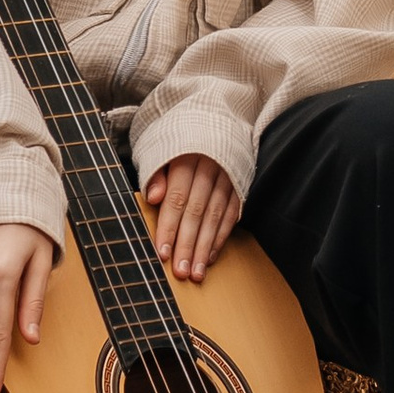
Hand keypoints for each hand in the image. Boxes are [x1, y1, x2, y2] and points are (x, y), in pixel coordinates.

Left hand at [144, 154, 239, 283]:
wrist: (214, 119)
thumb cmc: (180, 141)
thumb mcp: (159, 148)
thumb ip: (155, 174)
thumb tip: (152, 198)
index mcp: (187, 157)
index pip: (177, 198)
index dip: (169, 228)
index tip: (162, 253)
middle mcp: (210, 168)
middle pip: (197, 212)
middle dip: (188, 245)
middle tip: (180, 272)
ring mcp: (228, 177)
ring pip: (216, 218)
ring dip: (205, 248)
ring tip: (195, 273)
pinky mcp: (240, 186)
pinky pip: (231, 216)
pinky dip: (220, 238)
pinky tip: (209, 257)